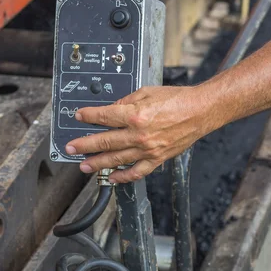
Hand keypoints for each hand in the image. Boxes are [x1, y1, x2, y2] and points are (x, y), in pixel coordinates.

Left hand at [66, 85, 215, 182]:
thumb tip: (111, 110)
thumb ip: (126, 101)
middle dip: (84, 145)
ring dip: (97, 163)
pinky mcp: (156, 159)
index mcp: (135, 114)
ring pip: (116, 159)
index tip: (78, 117)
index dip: (88, 116)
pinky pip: (136, 172)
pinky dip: (122, 177)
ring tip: (84, 166)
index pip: (104, 116)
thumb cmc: (177, 100)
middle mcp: (139, 134)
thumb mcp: (147, 92)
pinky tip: (111, 178)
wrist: (199, 111)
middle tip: (71, 148)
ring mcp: (147, 149)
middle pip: (105, 141)